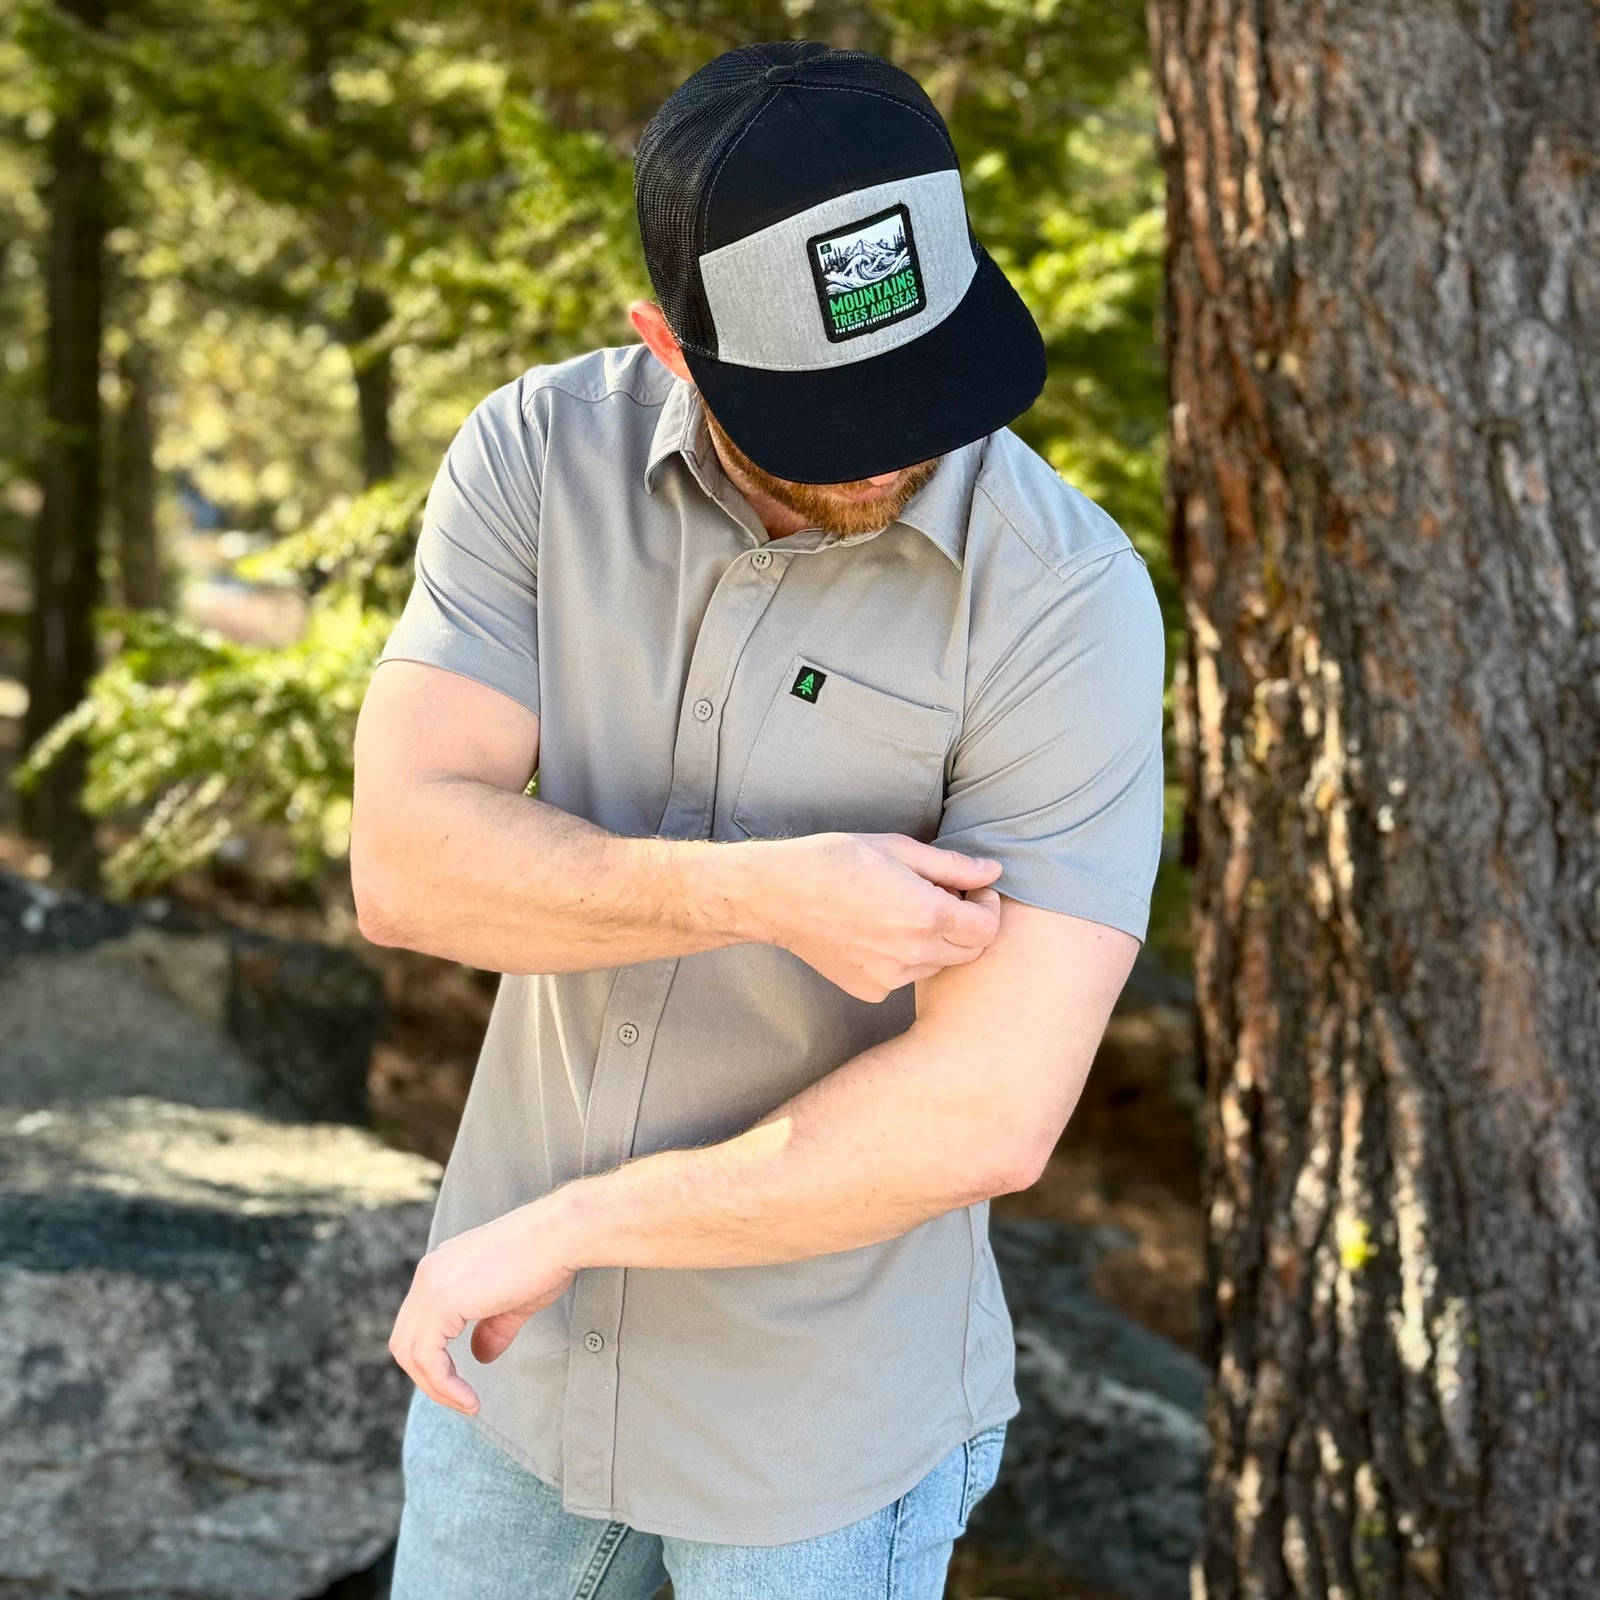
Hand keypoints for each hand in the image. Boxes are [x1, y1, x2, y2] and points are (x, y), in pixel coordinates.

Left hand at [388, 1196, 578, 1414]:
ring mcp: (431, 1285)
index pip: (418, 1325)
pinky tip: (468, 1397)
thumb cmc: (547, 1259)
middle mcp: (429, 1273)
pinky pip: (427, 1357)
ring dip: (436, 1387)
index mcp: (442, 1268)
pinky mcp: (442, 1300)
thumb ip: (491, 1328)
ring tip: (466, 1403)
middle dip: (429, 1378)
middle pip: (405, 1342)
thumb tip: (482, 1355)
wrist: (560, 1235)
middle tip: (460, 1399)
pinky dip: (443, 1384)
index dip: (434, 1360)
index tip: (461, 1383)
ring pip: (410, 1353)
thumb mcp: (513, 1302)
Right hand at [761, 832, 1005, 1001]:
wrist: (780, 895)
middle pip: (970, 952)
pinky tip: (879, 932)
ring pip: (939, 966)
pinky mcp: (871, 991)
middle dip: (968, 925)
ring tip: (905, 912)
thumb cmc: (837, 860)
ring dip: (937, 942)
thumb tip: (993, 871)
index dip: (988, 907)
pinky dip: (907, 958)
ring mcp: (891, 979)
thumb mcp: (898, 849)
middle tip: (944, 898)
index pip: (987, 928)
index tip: (975, 891)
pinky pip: (906, 977)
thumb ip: (953, 866)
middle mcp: (914, 954)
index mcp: (926, 916)